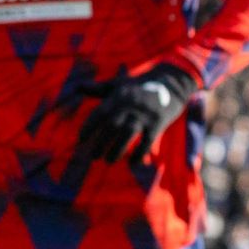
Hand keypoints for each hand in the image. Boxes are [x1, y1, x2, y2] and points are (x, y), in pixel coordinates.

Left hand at [71, 64, 194, 164]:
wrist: (170, 85)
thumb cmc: (138, 87)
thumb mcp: (118, 85)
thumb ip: (98, 89)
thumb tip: (78, 87)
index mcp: (118, 96)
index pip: (100, 113)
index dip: (89, 127)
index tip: (80, 141)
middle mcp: (130, 105)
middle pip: (112, 125)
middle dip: (101, 142)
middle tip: (92, 156)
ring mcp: (145, 114)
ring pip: (128, 133)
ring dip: (117, 149)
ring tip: (107, 161)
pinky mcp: (158, 123)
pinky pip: (147, 141)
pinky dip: (140, 153)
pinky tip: (132, 163)